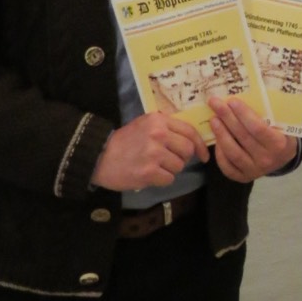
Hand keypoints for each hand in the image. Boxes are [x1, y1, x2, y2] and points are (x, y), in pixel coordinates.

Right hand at [91, 113, 209, 190]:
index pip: (189, 131)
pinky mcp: (148, 172)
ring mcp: (153, 153)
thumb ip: (165, 127)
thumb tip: (190, 137)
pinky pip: (169, 179)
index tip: (202, 155)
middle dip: (182, 158)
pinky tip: (149, 175)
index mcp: (158, 120)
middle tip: (171, 162)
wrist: (98, 156)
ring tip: (155, 167)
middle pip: (187, 150)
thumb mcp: (144, 124)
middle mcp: (158, 134)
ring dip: (170, 170)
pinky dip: (161, 180)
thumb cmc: (123, 141)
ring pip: (179, 166)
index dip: (199, 145)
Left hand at [207, 96, 296, 183]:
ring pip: (233, 152)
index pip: (258, 128)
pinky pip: (227, 166)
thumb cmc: (281, 133)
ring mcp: (254, 170)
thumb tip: (251, 89)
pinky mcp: (243, 177)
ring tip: (213, 119)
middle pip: (242, 137)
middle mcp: (267, 159)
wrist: (283, 157)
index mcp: (279, 144)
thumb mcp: (283, 123)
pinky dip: (220, 153)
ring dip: (221, 134)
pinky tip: (216, 139)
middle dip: (227, 118)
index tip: (232, 101)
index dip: (243, 114)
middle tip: (215, 103)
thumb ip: (271, 111)